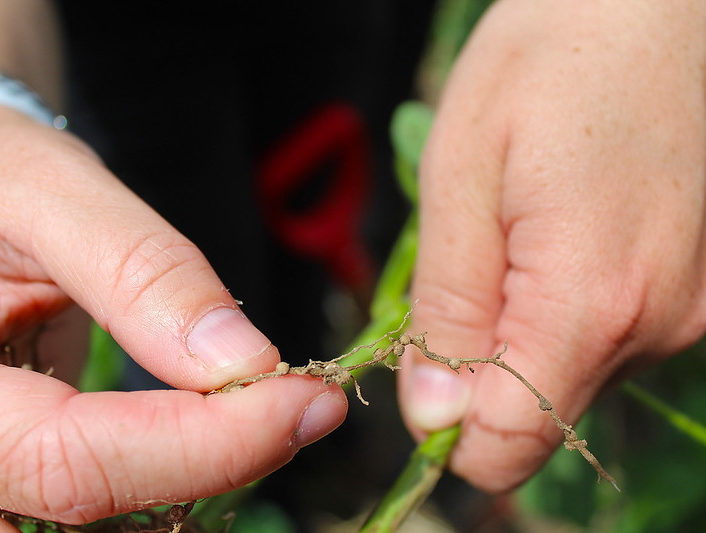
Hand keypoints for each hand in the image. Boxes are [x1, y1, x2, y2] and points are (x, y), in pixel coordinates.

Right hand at [0, 106, 346, 527]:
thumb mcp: (44, 188)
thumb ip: (141, 270)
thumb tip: (244, 363)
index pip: (61, 459)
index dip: (204, 445)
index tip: (310, 401)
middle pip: (50, 530)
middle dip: (187, 490)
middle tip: (284, 422)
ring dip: (168, 502)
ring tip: (245, 421)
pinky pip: (56, 522)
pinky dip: (145, 496)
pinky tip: (197, 439)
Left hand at [398, 0, 705, 491]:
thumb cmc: (553, 57)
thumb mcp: (462, 169)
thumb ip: (447, 305)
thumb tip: (432, 415)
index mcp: (590, 301)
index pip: (505, 447)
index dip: (444, 426)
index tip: (419, 363)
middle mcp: (659, 327)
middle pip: (536, 416)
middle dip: (479, 368)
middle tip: (467, 265)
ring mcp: (690, 312)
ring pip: (570, 377)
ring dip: (522, 330)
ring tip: (518, 231)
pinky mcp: (698, 292)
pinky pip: (608, 338)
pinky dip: (564, 308)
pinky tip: (561, 231)